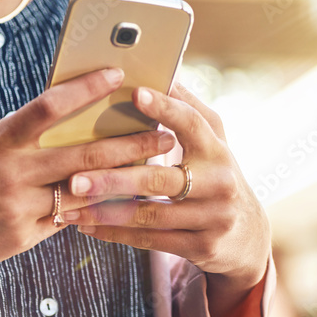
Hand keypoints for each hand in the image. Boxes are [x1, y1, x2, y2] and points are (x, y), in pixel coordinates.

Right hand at [0, 68, 176, 281]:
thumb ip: (8, 136)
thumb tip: (45, 120)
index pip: (49, 106)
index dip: (86, 87)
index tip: (117, 73)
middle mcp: (12, 174)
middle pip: (84, 154)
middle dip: (130, 144)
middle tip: (165, 134)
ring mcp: (18, 209)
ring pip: (85, 193)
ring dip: (124, 182)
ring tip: (155, 173)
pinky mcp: (21, 238)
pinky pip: (66, 221)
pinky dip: (94, 211)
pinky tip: (122, 205)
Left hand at [60, 82, 270, 289]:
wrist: (247, 236)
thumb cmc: (216, 175)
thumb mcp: (212, 142)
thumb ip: (188, 110)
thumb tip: (165, 69)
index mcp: (217, 149)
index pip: (191, 123)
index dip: (166, 108)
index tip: (136, 94)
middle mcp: (219, 183)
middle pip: (159, 179)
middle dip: (113, 179)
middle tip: (75, 177)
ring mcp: (212, 218)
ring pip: (149, 214)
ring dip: (104, 211)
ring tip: (68, 204)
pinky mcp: (202, 247)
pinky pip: (150, 240)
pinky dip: (114, 233)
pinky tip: (85, 226)